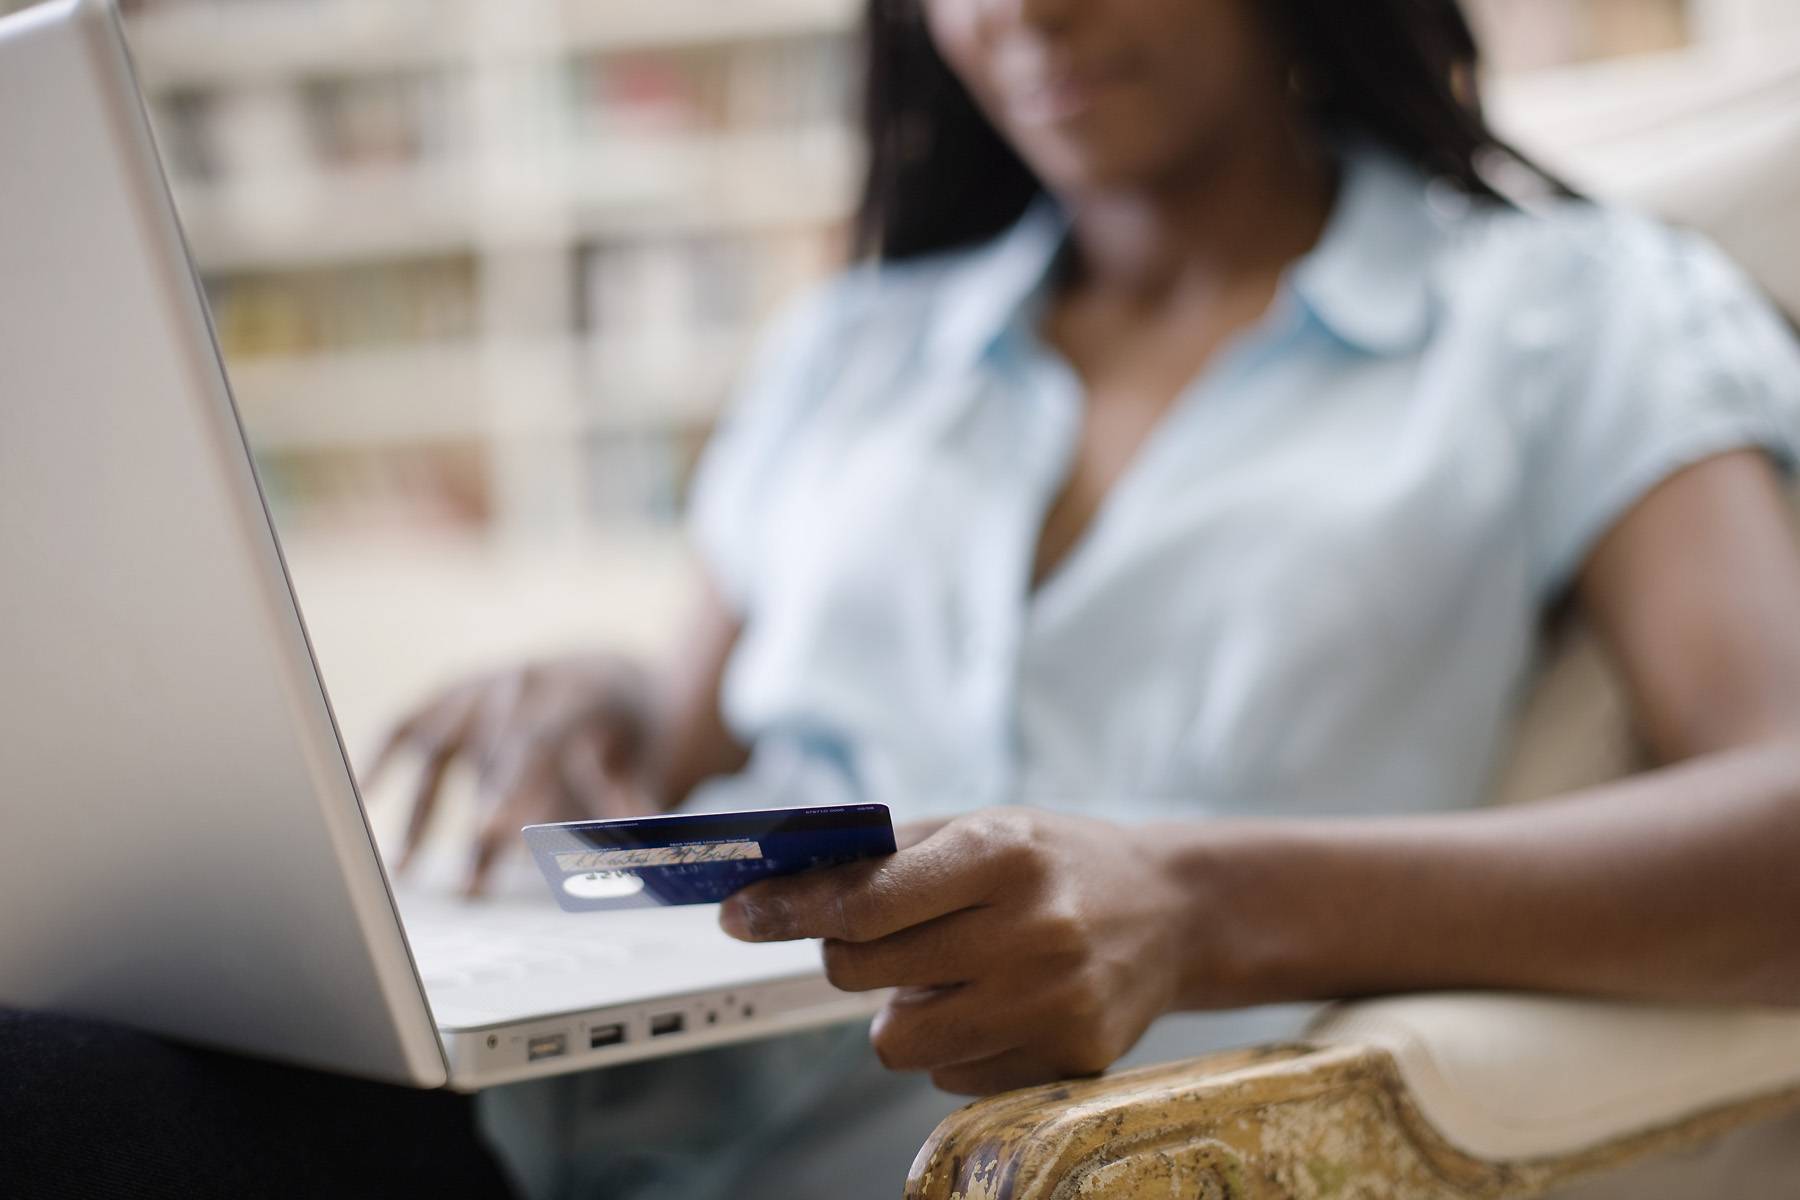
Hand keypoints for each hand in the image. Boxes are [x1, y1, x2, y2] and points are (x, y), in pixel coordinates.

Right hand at [366, 654, 662, 894]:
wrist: (607, 667)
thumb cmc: (626, 725)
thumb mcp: (644, 756)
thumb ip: (630, 802)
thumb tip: (632, 854)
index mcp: (576, 694)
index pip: (540, 744)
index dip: (517, 790)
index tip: (497, 838)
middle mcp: (522, 682)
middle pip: (489, 757)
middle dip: (479, 826)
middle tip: (468, 890)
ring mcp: (482, 684)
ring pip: (442, 749)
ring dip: (423, 814)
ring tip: (406, 874)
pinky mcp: (452, 692)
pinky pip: (408, 722)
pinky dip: (383, 757)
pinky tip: (362, 795)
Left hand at [718, 809, 1192, 1094]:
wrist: (1174, 911)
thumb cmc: (1059, 861)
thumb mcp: (985, 827)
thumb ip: (891, 854)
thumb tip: (785, 885)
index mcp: (1002, 854)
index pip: (866, 899)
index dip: (788, 909)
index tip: (739, 915)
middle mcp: (1031, 929)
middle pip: (864, 971)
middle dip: (844, 956)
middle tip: (869, 940)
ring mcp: (1053, 1002)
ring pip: (898, 1042)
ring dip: (898, 1011)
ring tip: (943, 976)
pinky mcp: (1069, 1059)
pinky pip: (951, 1077)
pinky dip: (951, 1045)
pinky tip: (992, 1005)